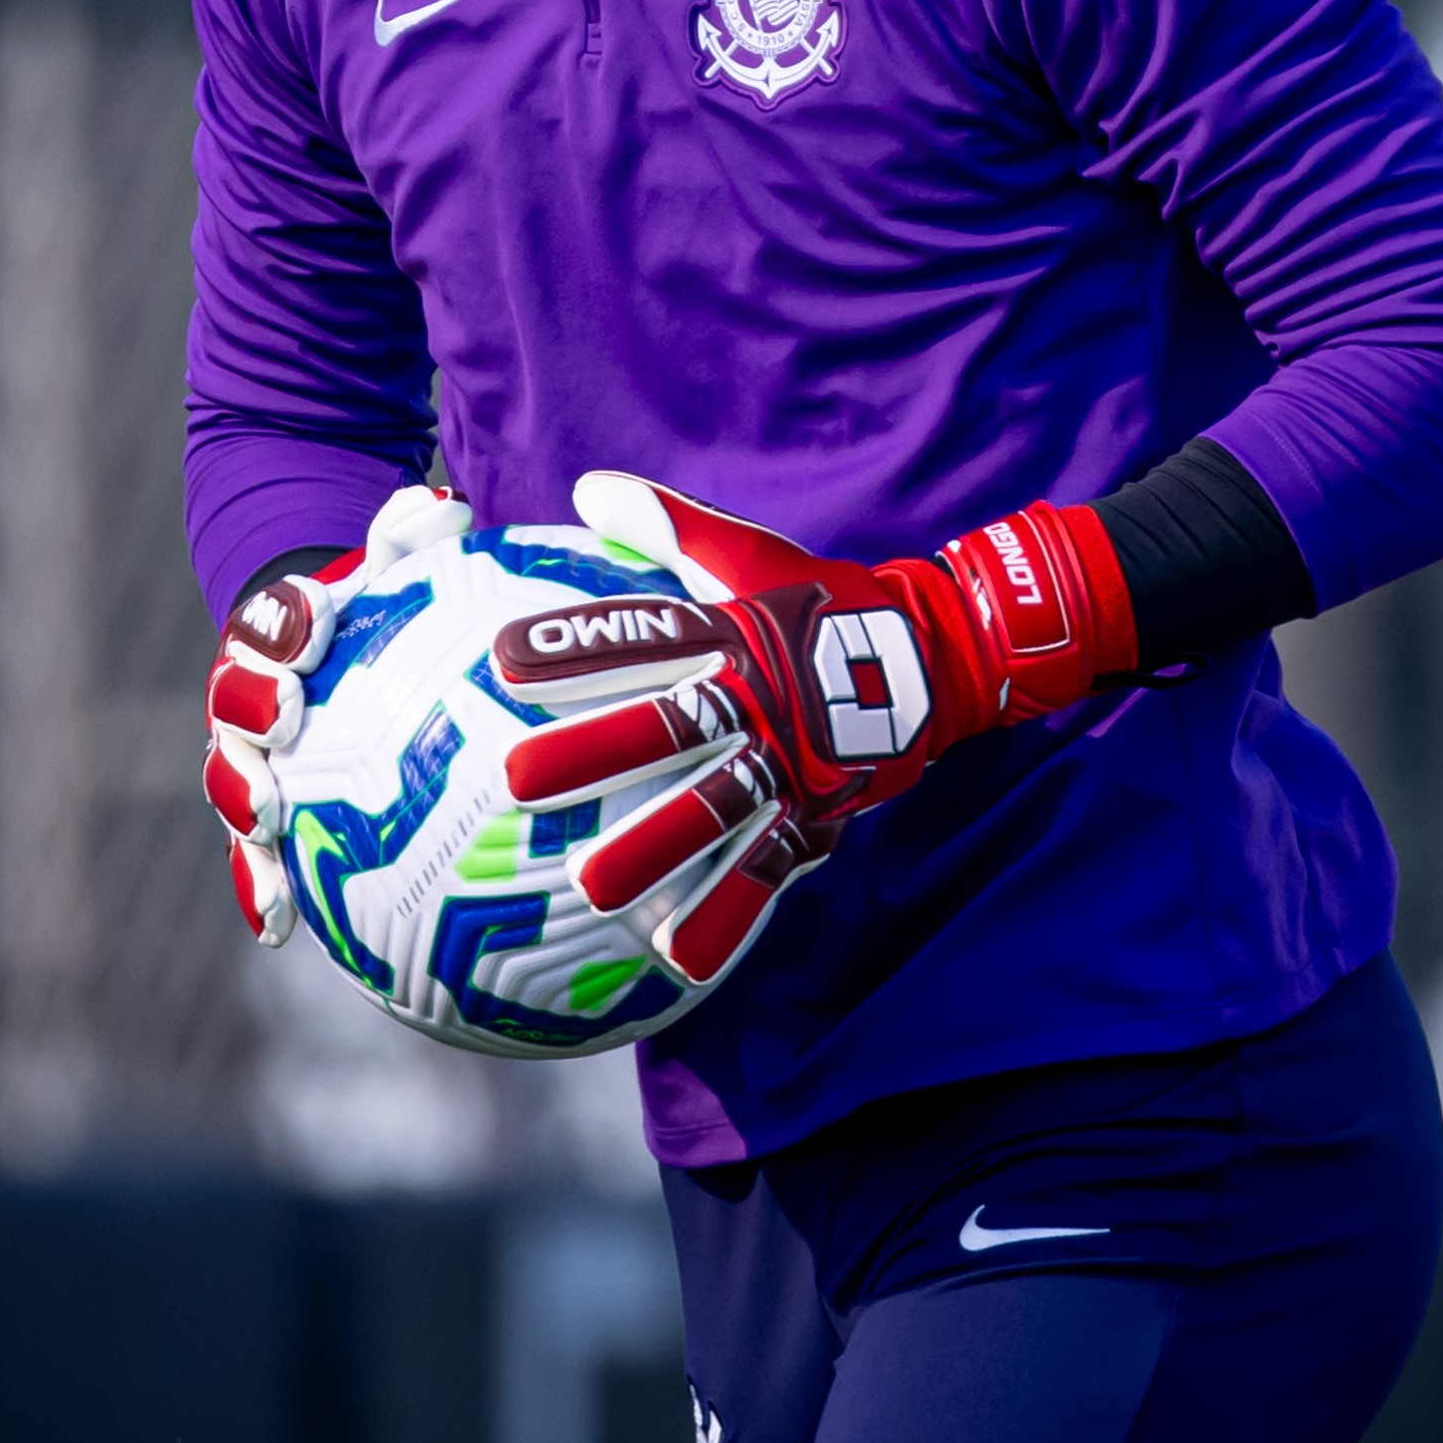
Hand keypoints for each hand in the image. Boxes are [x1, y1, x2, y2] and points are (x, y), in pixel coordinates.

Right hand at [202, 483, 469, 945]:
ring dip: (243, 810)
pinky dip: (259, 889)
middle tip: (284, 721)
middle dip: (249, 711)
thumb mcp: (391, 560)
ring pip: (231, 786)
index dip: (285, 619)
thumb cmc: (368, 603)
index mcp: (274, 631)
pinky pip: (256, 858)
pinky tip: (284, 931)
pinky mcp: (263, 818)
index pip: (269, 619)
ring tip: (268, 831)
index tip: (315, 617)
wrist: (318, 650)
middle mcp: (246, 695)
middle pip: (231, 705)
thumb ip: (410, 533)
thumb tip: (446, 505)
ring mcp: (248, 760)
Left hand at [492, 473, 1133, 984]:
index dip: (579, 644)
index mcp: (736, 632)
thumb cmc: (823, 600)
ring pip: (714, 808)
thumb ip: (669, 523)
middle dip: (596, 754)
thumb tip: (587, 486)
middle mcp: (758, 698)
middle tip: (517, 782)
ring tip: (588, 887)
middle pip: (670, 727)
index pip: (646, 634)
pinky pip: (766, 868)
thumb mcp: (750, 555)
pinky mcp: (817, 813)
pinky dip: (726, 912)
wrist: (941, 653)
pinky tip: (676, 956)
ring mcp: (789, 762)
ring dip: (652, 847)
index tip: (501, 661)